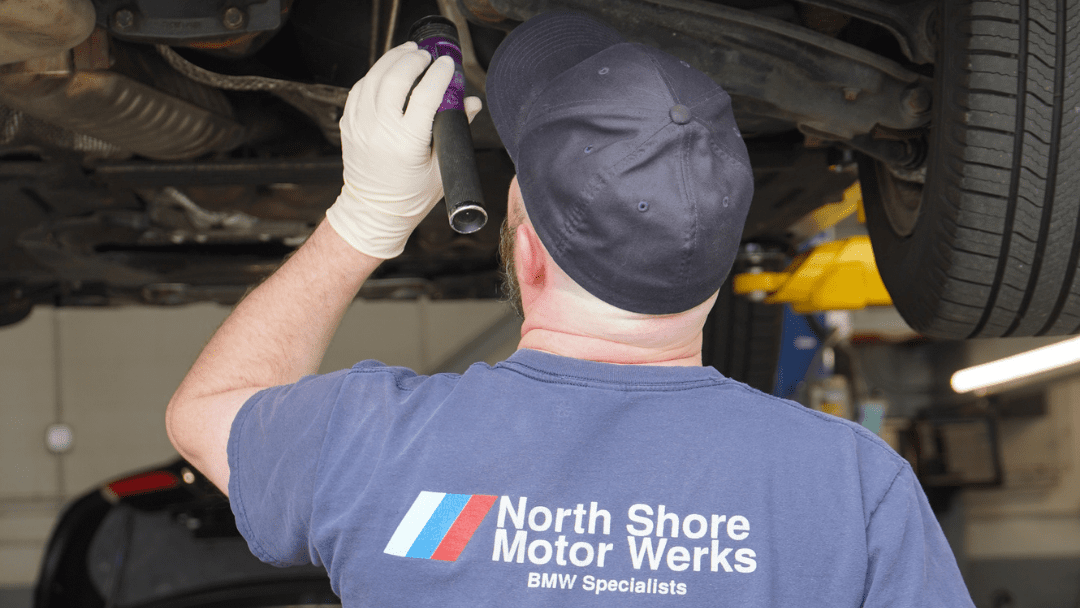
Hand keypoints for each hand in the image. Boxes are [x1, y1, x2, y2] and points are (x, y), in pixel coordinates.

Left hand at [327, 42, 482, 258]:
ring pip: (374, 78)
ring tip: (408, 53)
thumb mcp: (442, 167)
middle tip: (426, 55)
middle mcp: (380, 131)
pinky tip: (386, 70)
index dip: (439, 74)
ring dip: (392, 60)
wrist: (374, 213)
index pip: (425, 95)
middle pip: (396, 79)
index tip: (448, 64)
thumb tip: (471, 103)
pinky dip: (374, 74)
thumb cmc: (410, 196)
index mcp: (407, 143)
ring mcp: (360, 126)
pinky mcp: (349, 125)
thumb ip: (457, 131)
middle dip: (413, 60)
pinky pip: (359, 89)